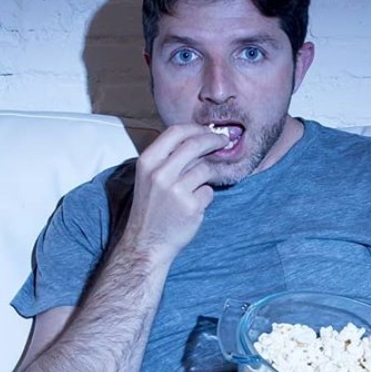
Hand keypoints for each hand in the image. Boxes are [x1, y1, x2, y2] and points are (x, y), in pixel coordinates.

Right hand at [119, 124, 229, 263]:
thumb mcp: (149, 177)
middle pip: (195, 144)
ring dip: (209, 174)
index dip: (196, 128)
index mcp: (147, 162)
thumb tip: (198, 140)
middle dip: (213, 140)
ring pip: (206, 168)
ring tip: (201, 185)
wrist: (147, 243)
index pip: (175, 132)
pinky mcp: (191, 205)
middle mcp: (160, 173)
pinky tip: (193, 206)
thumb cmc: (151, 209)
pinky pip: (208, 191)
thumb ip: (168, 158)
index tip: (207, 131)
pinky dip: (205, 196)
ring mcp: (176, 190)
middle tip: (223, 142)